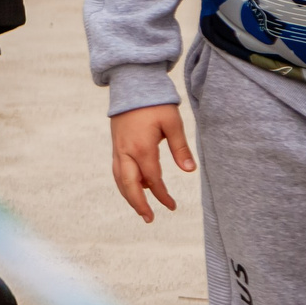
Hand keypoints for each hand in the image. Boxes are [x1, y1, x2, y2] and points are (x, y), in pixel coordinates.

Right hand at [109, 104, 193, 222]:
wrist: (131, 85)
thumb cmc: (154, 103)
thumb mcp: (173, 123)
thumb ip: (180, 148)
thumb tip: (189, 170)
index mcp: (141, 148)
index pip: (152, 179)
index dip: (162, 195)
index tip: (172, 206)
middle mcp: (125, 152)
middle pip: (129, 185)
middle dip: (138, 203)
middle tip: (149, 219)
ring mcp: (118, 149)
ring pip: (120, 179)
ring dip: (129, 196)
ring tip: (141, 209)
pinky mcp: (116, 145)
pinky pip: (118, 170)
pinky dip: (125, 183)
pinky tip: (137, 187)